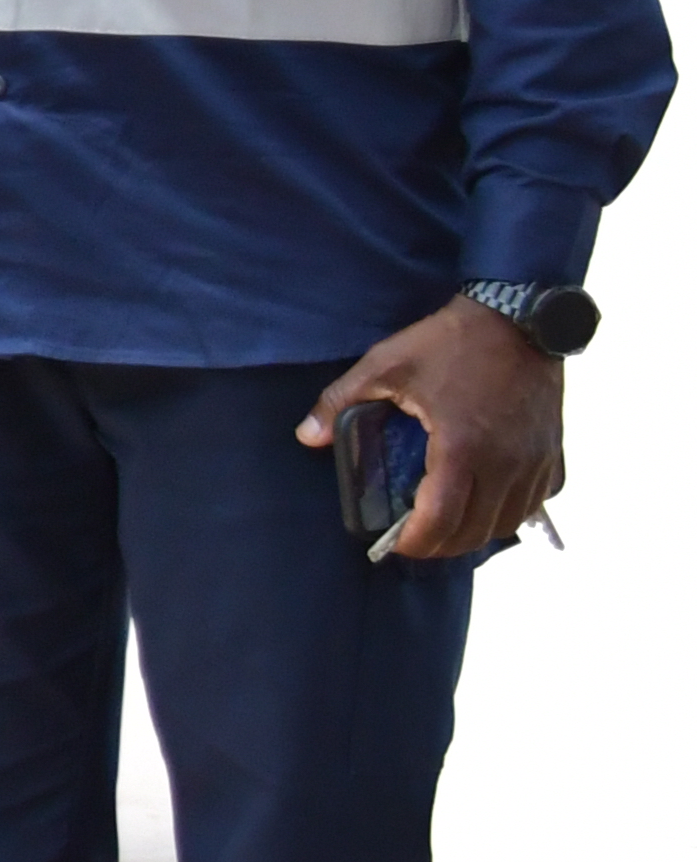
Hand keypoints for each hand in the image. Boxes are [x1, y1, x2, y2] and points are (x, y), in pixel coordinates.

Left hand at [300, 297, 568, 559]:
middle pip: (474, 532)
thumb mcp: (385, 365)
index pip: (440, 521)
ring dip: (476, 532)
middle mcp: (505, 464)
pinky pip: (536, 500)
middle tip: (415, 539)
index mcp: (461, 449)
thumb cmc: (450, 342)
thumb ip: (340, 401)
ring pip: (508, 522)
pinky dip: (510, 511)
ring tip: (447, 524)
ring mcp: (535, 460)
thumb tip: (306, 437)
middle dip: (441, 544)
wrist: (518, 317)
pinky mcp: (554, 451)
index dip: (415, 543)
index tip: (395, 544)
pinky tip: (488, 502)